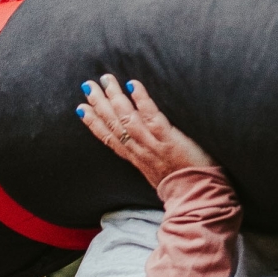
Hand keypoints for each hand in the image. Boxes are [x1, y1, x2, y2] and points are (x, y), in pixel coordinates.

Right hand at [77, 74, 214, 187]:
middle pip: (113, 124)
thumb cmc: (182, 186)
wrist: (196, 196)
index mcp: (135, 158)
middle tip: (87, 86)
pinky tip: (132, 85)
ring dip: (114, 97)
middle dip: (98, 104)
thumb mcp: (156, 175)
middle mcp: (138, 150)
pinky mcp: (167, 138)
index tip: (81, 109)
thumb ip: (148, 160)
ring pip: (126, 118)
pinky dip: (141, 100)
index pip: (109, 138)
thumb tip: (145, 151)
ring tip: (105, 80)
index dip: (93, 123)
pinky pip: (150, 116)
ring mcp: (151, 144)